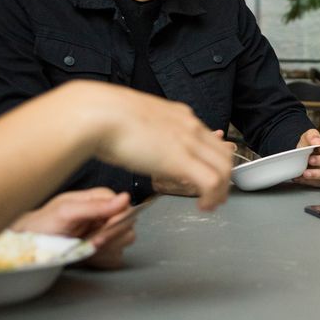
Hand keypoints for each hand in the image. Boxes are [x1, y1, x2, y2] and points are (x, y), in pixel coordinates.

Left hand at [10, 188, 135, 268]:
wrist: (30, 245)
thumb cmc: (44, 224)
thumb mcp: (66, 212)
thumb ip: (95, 206)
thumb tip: (125, 198)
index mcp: (101, 198)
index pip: (126, 209)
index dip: (115, 223)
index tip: (99, 234)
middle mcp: (108, 213)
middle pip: (128, 226)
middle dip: (109, 238)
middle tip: (88, 241)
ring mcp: (107, 231)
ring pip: (125, 242)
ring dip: (105, 249)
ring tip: (83, 247)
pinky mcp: (105, 248)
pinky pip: (116, 256)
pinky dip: (102, 259)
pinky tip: (87, 254)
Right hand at [78, 84, 231, 209]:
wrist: (95, 113)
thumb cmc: (103, 118)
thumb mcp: (136, 121)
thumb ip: (149, 131)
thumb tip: (145, 144)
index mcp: (179, 115)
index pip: (211, 139)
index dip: (215, 160)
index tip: (211, 175)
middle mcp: (189, 126)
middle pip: (223, 155)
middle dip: (224, 178)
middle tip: (218, 195)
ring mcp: (188, 141)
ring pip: (223, 169)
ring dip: (220, 190)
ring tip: (211, 204)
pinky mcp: (181, 159)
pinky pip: (211, 181)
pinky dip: (212, 196)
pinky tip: (203, 206)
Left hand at [293, 129, 319, 186]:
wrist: (305, 158)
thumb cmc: (310, 147)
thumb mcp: (308, 137)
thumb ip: (312, 136)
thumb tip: (316, 141)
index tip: (314, 148)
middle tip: (310, 160)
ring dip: (319, 174)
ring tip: (306, 173)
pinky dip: (313, 181)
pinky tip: (303, 178)